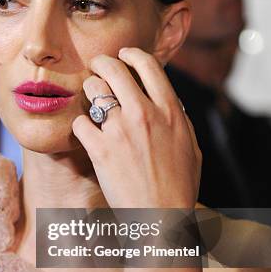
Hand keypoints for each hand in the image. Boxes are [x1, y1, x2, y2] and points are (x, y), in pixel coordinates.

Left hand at [72, 47, 200, 208]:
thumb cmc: (179, 186)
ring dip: (90, 92)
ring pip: (94, 90)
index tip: (123, 54)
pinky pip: (80, 123)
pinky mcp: (100, 150)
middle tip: (97, 67)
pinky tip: (86, 134)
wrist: (160, 218)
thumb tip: (167, 100)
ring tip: (92, 102)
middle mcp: (145, 114)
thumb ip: (177, 119)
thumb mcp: (191, 146)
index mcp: (170, 111)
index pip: (148, 64)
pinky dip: (81, 127)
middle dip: (102, 63)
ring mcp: (120, 131)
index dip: (132, 53)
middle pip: (114, 68)